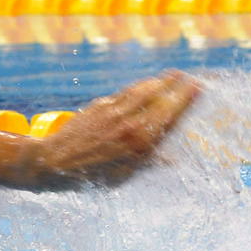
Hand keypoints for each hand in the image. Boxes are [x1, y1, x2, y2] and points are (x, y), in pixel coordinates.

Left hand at [30, 70, 200, 185]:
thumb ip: (148, 160)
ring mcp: (112, 110)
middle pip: (157, 94)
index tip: (197, 86)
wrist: (53, 161)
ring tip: (168, 76)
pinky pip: (123, 93)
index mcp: (139, 139)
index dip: (184, 97)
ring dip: (156, 81)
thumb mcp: (123, 174)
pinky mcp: (97, 106)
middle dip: (173, 83)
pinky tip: (141, 87)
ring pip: (140, 90)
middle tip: (185, 76)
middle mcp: (128, 120)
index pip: (169, 111)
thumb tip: (173, 158)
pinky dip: (136, 88)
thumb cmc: (90, 175)